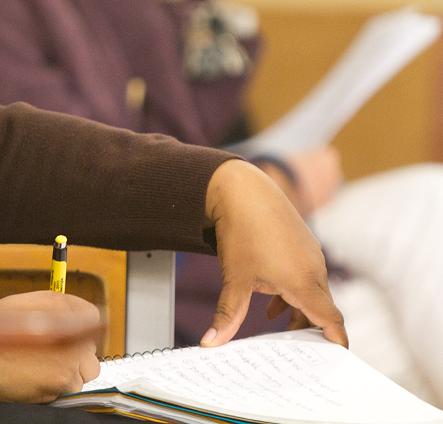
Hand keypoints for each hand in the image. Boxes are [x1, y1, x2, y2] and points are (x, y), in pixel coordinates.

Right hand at [0, 291, 100, 402]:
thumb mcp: (30, 300)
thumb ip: (61, 302)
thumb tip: (79, 307)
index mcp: (70, 324)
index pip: (92, 318)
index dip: (81, 318)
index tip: (73, 321)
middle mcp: (73, 352)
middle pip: (90, 350)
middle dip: (76, 347)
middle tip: (53, 343)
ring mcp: (65, 377)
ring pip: (80, 373)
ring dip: (68, 367)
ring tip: (43, 359)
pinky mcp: (55, 394)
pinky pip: (64, 388)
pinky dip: (55, 382)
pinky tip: (36, 371)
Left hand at [202, 159, 347, 348]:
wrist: (242, 188)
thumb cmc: (241, 233)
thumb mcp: (234, 279)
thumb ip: (227, 315)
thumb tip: (211, 344)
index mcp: (304, 282)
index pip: (331, 320)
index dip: (336, 341)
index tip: (338, 360)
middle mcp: (313, 267)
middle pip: (320, 308)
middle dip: (309, 330)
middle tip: (295, 351)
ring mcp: (309, 252)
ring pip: (311, 289)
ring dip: (298, 308)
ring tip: (279, 325)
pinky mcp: (301, 240)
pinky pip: (305, 272)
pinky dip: (293, 289)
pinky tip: (271, 299)